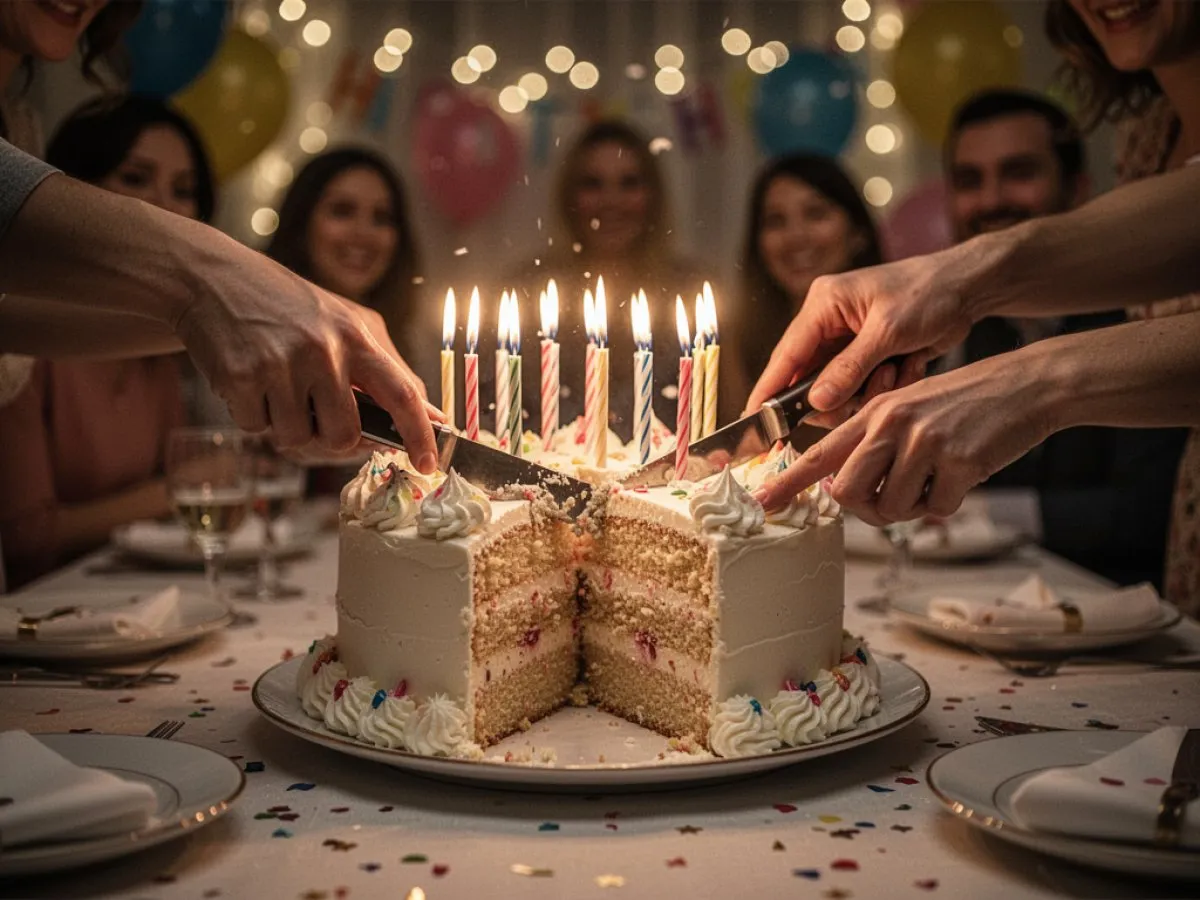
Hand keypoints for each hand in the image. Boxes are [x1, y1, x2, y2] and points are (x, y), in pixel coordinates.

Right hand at [173, 252, 439, 472]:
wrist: (214, 280)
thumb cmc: (291, 308)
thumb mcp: (349, 323)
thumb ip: (389, 368)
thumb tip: (430, 415)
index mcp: (357, 337)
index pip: (403, 394)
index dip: (420, 434)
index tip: (429, 464)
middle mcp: (323, 350)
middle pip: (344, 435)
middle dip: (332, 439)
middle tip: (317, 417)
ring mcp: (280, 364)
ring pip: (297, 439)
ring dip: (288, 426)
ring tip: (279, 389)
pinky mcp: (240, 378)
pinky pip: (257, 429)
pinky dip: (253, 415)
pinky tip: (251, 382)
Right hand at [747, 252, 974, 414]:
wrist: (970, 287)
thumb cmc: (930, 293)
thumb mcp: (888, 331)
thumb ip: (850, 368)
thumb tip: (817, 402)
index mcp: (823, 305)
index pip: (786, 355)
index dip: (770, 390)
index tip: (754, 419)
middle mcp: (829, 324)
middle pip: (810, 380)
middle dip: (838, 395)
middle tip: (864, 394)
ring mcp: (848, 342)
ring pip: (838, 390)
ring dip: (868, 391)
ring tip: (897, 370)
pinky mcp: (869, 357)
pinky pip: (862, 388)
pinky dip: (884, 387)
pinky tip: (908, 368)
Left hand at [752, 353, 1057, 525]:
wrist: (1024, 386)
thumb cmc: (963, 402)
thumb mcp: (908, 406)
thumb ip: (874, 441)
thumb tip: (844, 487)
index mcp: (873, 413)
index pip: (818, 454)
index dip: (788, 484)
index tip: (763, 504)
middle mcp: (892, 425)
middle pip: (848, 493)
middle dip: (864, 508)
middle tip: (887, 500)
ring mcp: (925, 443)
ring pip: (892, 507)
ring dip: (912, 506)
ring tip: (933, 478)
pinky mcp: (959, 462)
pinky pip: (937, 510)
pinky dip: (947, 503)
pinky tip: (960, 475)